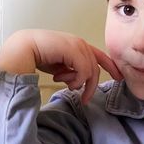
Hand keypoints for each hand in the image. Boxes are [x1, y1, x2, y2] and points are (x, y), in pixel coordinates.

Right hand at [0, 29, 122, 103]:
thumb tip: (75, 82)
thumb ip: (70, 71)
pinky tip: (60, 79)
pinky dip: (74, 79)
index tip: (118, 78)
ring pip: (90, 71)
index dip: (111, 67)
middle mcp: (79, 43)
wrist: (24, 48)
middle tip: (85, 99)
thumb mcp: (59, 65)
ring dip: (77, 83)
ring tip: (63, 84)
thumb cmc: (37, 55)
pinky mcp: (73, 50)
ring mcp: (77, 45)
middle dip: (91, 86)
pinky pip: (83, 71)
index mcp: (77, 45)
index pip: (100, 55)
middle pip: (96, 67)